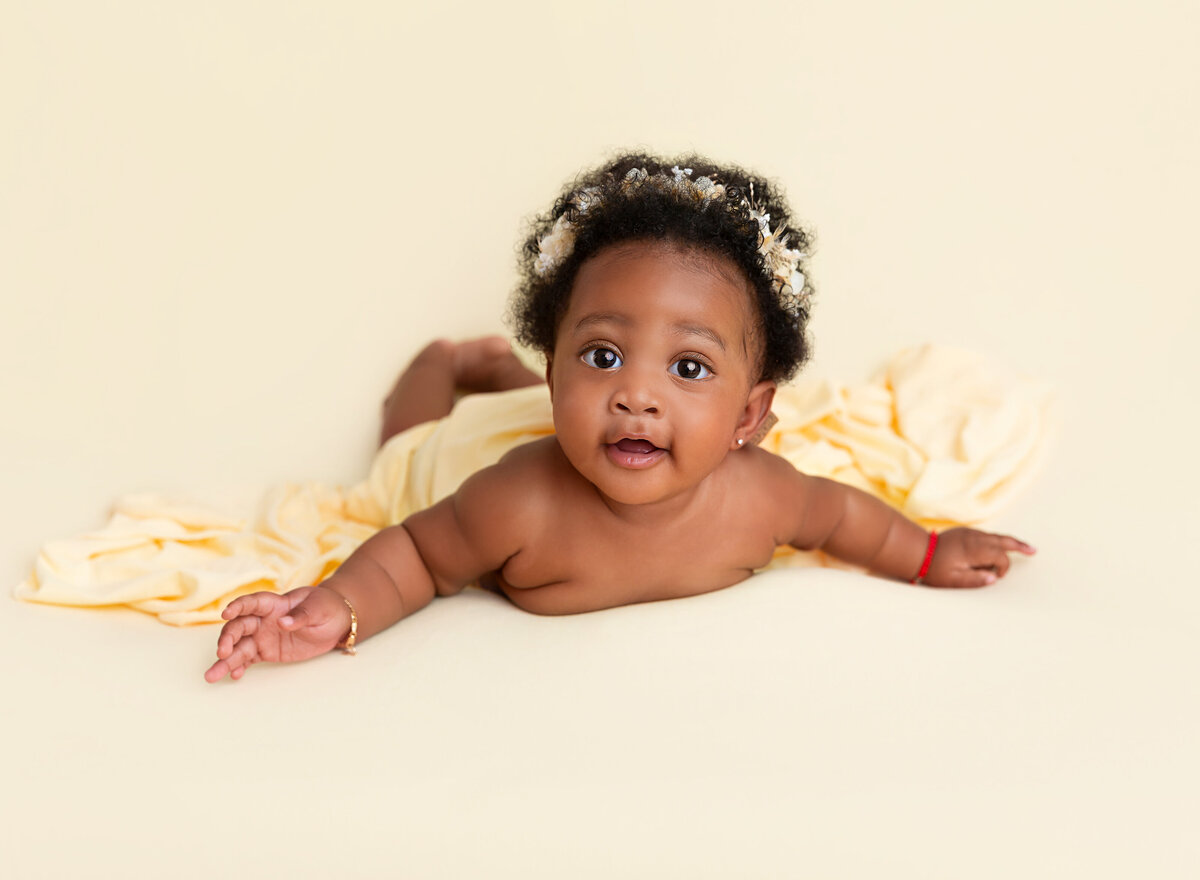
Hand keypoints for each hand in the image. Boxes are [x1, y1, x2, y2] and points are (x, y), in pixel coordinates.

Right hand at [203, 586, 351, 681]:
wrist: (336, 622)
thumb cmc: (326, 607)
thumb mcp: (319, 608)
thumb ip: (301, 615)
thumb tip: (283, 622)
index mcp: (275, 604)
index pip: (252, 603)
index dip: (238, 607)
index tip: (226, 614)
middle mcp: (263, 620)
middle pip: (239, 627)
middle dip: (227, 639)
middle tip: (221, 653)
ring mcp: (263, 636)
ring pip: (238, 646)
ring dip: (225, 660)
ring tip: (211, 675)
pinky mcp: (266, 651)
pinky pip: (248, 659)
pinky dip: (239, 667)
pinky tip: (233, 676)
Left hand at [921, 527, 1035, 587]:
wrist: (917, 551)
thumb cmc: (934, 569)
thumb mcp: (953, 580)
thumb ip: (975, 580)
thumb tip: (994, 579)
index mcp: (974, 549)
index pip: (1000, 556)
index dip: (1003, 567)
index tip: (996, 576)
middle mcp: (974, 538)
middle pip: (1002, 540)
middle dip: (1018, 546)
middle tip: (1033, 551)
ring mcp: (969, 533)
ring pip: (995, 536)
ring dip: (1009, 542)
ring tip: (1023, 547)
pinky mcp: (964, 532)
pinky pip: (986, 535)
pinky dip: (996, 540)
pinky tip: (999, 546)